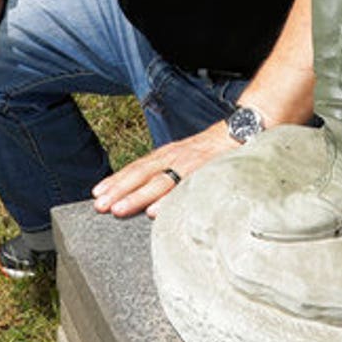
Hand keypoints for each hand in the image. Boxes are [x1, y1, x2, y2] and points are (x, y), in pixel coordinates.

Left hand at [91, 122, 239, 219]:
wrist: (243, 129)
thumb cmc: (215, 150)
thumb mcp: (187, 157)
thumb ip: (170, 172)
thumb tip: (149, 195)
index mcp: (169, 154)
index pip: (137, 167)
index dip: (117, 180)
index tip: (98, 193)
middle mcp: (175, 157)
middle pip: (142, 174)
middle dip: (119, 190)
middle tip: (100, 206)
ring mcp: (190, 164)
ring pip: (159, 182)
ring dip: (136, 197)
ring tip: (119, 210)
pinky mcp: (205, 172)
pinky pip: (184, 188)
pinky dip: (168, 200)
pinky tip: (154, 212)